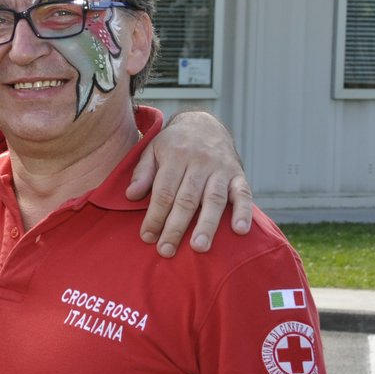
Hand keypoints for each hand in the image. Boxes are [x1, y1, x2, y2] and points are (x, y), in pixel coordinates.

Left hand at [127, 109, 252, 256]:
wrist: (204, 123)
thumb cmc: (174, 144)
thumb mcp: (152, 150)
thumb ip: (143, 173)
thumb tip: (131, 195)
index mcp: (174, 156)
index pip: (163, 191)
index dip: (154, 215)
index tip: (147, 237)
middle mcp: (199, 162)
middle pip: (186, 199)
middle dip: (176, 226)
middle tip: (166, 250)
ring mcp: (220, 169)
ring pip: (213, 199)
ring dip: (207, 225)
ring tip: (199, 248)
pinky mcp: (238, 174)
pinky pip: (243, 193)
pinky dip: (243, 212)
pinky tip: (239, 230)